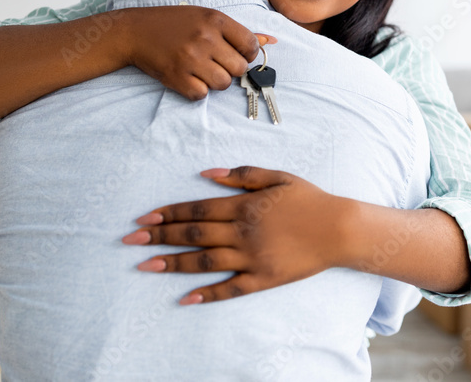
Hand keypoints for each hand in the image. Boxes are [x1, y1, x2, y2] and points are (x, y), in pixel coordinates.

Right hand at [119, 7, 275, 100]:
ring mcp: (190, 59)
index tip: (237, 54)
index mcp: (215, 20)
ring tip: (202, 70)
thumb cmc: (174, 23)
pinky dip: (197, 91)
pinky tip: (188, 78)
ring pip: (222, 84)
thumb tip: (270, 41)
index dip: (248, 54)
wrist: (135, 31)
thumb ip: (238, 31)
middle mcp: (205, 38)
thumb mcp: (206, 17)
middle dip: (231, 69)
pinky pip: (201, 95)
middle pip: (239, 68)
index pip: (250, 45)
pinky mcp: (176, 77)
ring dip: (215, 82)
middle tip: (216, 63)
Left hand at [121, 166, 351, 304]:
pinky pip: (231, 289)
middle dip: (160, 237)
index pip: (198, 209)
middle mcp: (244, 232)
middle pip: (194, 234)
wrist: (339, 229)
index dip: (169, 213)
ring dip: (174, 263)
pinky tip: (186, 297)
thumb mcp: (277, 177)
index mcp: (245, 206)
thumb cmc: (309, 199)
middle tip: (131, 242)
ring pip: (205, 261)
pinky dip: (208, 294)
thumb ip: (241, 175)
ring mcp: (252, 258)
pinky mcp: (263, 278)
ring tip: (146, 266)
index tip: (143, 218)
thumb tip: (208, 173)